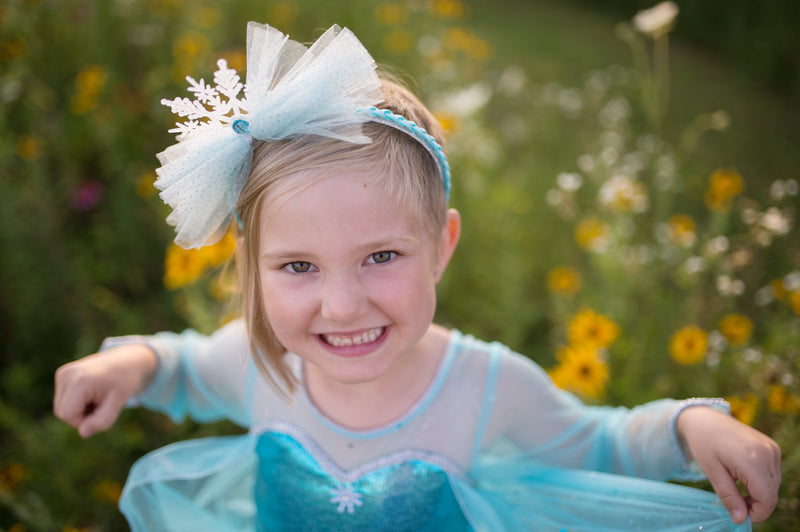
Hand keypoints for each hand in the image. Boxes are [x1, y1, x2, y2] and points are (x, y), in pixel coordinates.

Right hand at [54, 344, 157, 437]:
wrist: (129, 360)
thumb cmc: (125, 381)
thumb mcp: (119, 402)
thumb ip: (102, 421)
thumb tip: (83, 433)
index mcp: (79, 381)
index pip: (69, 416)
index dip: (85, 420)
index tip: (104, 409)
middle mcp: (66, 374)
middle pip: (62, 413)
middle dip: (82, 415)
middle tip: (103, 403)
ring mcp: (63, 373)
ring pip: (61, 408)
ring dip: (80, 409)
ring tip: (98, 397)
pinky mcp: (63, 374)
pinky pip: (63, 400)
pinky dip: (77, 402)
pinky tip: (92, 392)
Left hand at [676, 406, 780, 523]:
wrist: (705, 419)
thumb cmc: (704, 444)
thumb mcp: (712, 472)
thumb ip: (729, 497)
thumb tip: (741, 520)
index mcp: (752, 460)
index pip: (767, 499)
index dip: (756, 514)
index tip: (739, 516)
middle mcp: (767, 453)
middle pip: (771, 494)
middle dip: (755, 505)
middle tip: (733, 501)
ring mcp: (772, 449)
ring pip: (774, 486)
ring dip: (758, 493)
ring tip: (735, 485)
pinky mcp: (772, 447)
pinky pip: (773, 474)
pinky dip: (761, 481)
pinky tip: (742, 475)